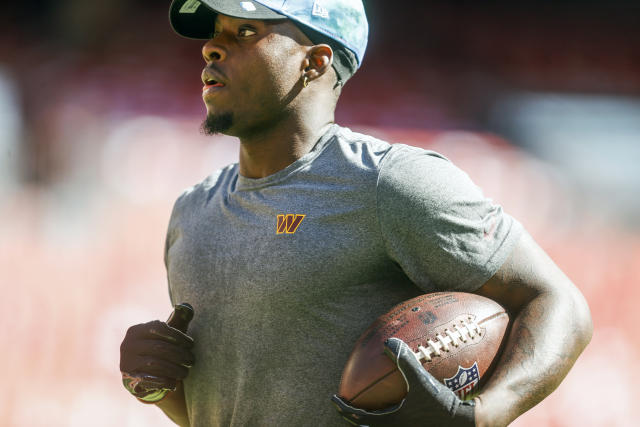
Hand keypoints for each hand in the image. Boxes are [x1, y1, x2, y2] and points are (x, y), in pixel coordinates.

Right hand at [120, 303, 194, 402]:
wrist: (141, 375)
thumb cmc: (160, 348)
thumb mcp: (168, 334)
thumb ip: (178, 319)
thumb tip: (187, 306)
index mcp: (136, 330)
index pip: (160, 328)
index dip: (178, 336)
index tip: (191, 344)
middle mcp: (127, 345)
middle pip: (160, 347)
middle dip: (180, 355)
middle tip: (191, 360)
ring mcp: (126, 363)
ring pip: (156, 364)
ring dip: (175, 369)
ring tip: (186, 372)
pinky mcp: (129, 380)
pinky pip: (149, 380)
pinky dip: (165, 381)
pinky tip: (174, 383)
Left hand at [332, 338, 475, 425]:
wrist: (466, 425)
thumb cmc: (442, 406)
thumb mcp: (422, 382)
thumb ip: (405, 361)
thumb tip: (389, 341)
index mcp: (390, 423)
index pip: (358, 417)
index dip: (344, 408)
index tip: (334, 400)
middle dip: (354, 417)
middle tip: (347, 406)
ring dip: (371, 420)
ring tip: (367, 408)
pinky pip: (397, 425)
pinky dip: (389, 418)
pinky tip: (399, 406)